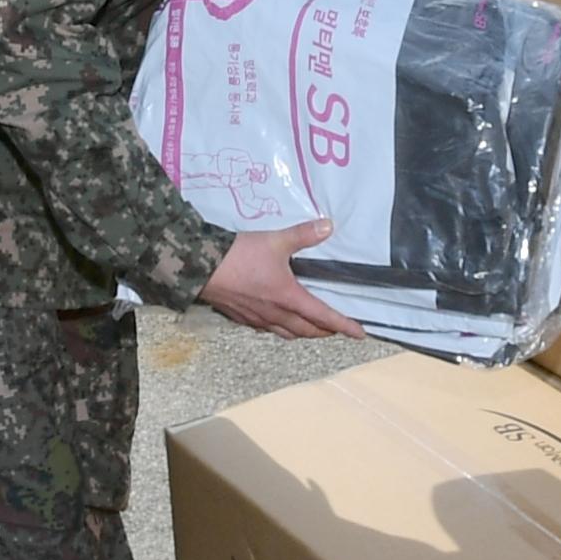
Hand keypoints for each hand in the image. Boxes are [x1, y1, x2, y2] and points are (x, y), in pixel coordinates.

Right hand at [199, 219, 361, 338]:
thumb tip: (329, 225)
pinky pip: (268, 329)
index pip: (323, 316)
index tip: (360, 334)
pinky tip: (278, 321)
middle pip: (307, 330)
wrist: (201, 266)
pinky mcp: (241, 317)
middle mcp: (275, 314)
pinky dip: (281, 328)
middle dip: (325, 331)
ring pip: (287, 333)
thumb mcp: (275, 240)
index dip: (343, 325)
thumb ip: (303, 234)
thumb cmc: (240, 255)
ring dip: (304, 333)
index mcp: (288, 297)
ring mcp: (257, 319)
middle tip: (337, 329)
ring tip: (312, 328)